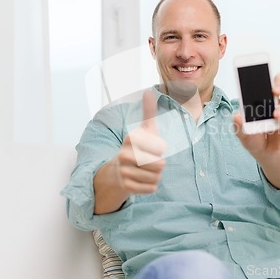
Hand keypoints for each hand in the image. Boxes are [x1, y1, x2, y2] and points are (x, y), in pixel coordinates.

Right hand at [94, 91, 166, 213]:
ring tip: (144, 169)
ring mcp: (124, 171)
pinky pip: (151, 188)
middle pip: (160, 164)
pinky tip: (141, 179)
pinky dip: (150, 186)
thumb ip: (149, 111)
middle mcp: (125, 155)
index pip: (161, 148)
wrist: (118, 169)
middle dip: (159, 164)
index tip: (150, 147)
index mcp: (132, 139)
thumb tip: (149, 91)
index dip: (160, 149)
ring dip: (155, 175)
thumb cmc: (138, 146)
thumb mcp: (145, 129)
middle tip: (148, 160)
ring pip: (157, 177)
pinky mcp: (127, 186)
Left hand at [233, 72, 279, 158]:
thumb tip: (236, 116)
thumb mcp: (241, 132)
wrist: (263, 152)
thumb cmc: (252, 137)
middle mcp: (272, 101)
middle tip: (275, 91)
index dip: (264, 74)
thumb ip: (238, 124)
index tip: (261, 75)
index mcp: (259, 99)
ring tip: (276, 116)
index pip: (264, 80)